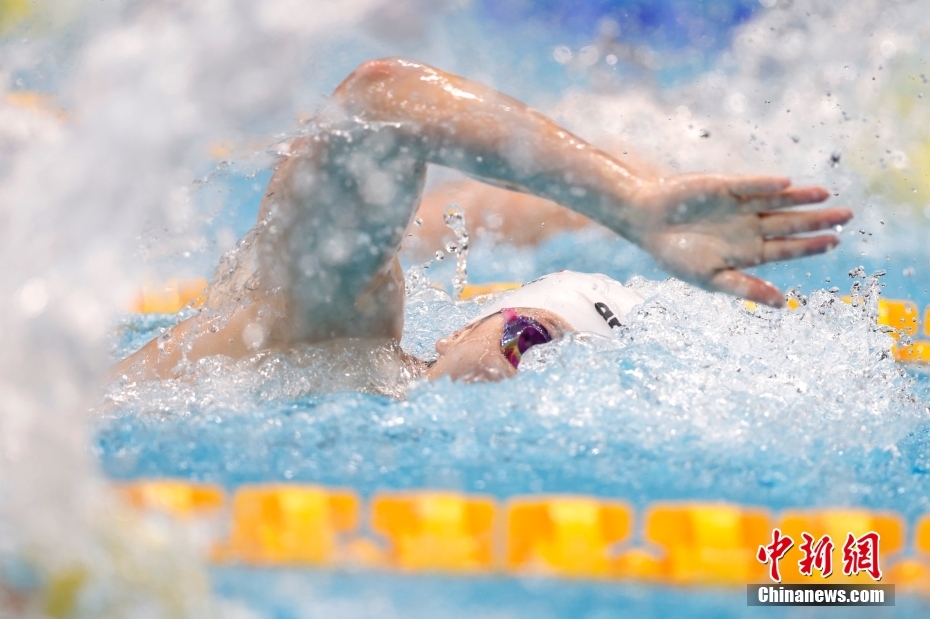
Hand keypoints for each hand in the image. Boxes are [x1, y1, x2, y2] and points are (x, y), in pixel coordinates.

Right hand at [630, 174, 851, 307]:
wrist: (646, 223)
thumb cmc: (675, 254)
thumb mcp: (710, 278)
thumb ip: (745, 288)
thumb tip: (781, 305)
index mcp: (747, 252)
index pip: (786, 248)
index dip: (810, 245)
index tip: (835, 241)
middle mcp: (748, 227)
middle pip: (790, 223)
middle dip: (817, 220)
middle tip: (847, 216)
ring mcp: (738, 206)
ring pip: (776, 202)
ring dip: (800, 198)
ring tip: (825, 195)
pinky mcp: (724, 187)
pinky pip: (749, 186)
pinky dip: (765, 185)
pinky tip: (785, 184)